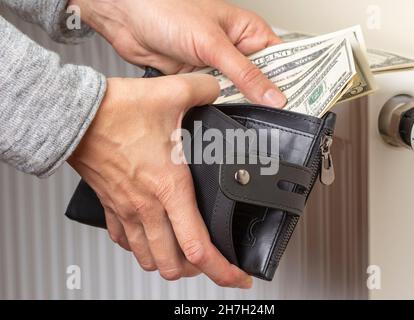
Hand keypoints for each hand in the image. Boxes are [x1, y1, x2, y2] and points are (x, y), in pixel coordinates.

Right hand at [68, 74, 251, 288]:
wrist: (72, 115)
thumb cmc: (114, 111)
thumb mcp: (171, 93)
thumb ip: (203, 90)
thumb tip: (217, 89)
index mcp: (168, 187)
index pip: (198, 246)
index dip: (223, 270)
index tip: (238, 277)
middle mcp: (147, 207)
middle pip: (173, 265)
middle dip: (197, 272)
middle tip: (213, 263)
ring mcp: (126, 210)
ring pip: (148, 259)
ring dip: (168, 262)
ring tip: (183, 255)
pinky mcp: (111, 206)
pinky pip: (125, 241)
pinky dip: (140, 247)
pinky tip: (150, 236)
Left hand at [70, 0, 286, 107]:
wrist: (128, 19)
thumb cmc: (168, 11)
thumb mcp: (214, 44)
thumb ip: (244, 73)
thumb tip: (273, 95)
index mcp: (249, 32)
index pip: (281, 60)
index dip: (292, 82)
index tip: (300, 104)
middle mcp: (236, 50)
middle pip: (260, 82)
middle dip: (264, 99)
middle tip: (277, 121)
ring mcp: (217, 67)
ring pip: (238, 94)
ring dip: (241, 105)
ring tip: (254, 123)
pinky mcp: (200, 79)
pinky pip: (217, 99)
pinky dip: (220, 108)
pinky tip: (227, 119)